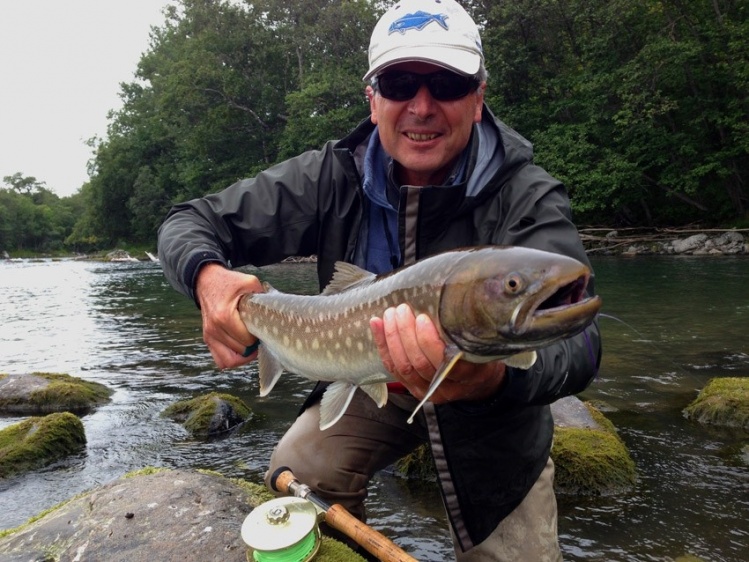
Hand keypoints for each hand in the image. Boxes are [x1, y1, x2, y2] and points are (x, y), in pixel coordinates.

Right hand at [195, 263, 262, 368]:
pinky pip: (220, 360)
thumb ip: (263, 296)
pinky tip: (241, 349)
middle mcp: (214, 329)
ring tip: (251, 344)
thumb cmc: (230, 282)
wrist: (207, 281)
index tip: (261, 327)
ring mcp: (209, 336)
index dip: (258, 335)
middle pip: (241, 351)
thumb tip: (277, 311)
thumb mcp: (249, 283)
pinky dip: (232, 359)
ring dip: (244, 356)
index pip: (247, 340)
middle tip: (259, 335)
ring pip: (230, 361)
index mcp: (224, 316)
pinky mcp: (208, 339)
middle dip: (253, 345)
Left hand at [369, 303, 505, 403]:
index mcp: (466, 376)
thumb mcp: (481, 344)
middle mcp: (444, 388)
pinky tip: (376, 324)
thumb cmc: (480, 357)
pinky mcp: (411, 388)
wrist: (478, 383)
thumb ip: (465, 330)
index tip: (422, 318)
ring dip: (392, 338)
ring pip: (403, 367)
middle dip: (406, 334)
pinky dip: (382, 345)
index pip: (443, 363)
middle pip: (419, 364)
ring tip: (390, 314)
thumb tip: (450, 297)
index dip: (429, 341)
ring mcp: (425, 391)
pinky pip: (392, 368)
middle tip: (402, 310)